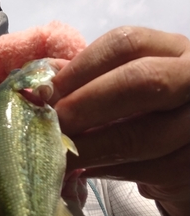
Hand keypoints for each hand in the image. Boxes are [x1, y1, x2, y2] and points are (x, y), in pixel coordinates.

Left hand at [50, 26, 189, 215]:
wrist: (186, 149)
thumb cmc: (146, 111)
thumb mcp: (123, 85)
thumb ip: (87, 78)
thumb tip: (40, 80)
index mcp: (171, 52)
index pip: (126, 44)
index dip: (82, 66)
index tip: (49, 90)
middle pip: (141, 82)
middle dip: (86, 104)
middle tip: (53, 124)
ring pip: (144, 136)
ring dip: (92, 147)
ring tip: (59, 154)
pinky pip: (148, 170)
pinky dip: (109, 171)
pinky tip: (86, 169)